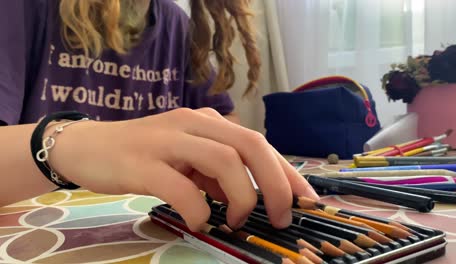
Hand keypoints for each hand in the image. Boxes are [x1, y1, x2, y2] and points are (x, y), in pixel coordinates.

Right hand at [49, 108, 318, 230]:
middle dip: (275, 183)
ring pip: (223, 160)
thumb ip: (215, 173)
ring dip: (241, 197)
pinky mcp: (142, 162)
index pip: (259, 143)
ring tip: (236, 221)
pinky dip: (197, 209)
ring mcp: (168, 140)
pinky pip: (181, 187)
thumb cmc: (142, 155)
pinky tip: (197, 222)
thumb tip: (246, 198)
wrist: (87, 146)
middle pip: (250, 146)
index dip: (288, 172)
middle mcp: (194, 124)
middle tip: (282, 216)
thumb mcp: (186, 159)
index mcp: (208, 123)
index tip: (307, 200)